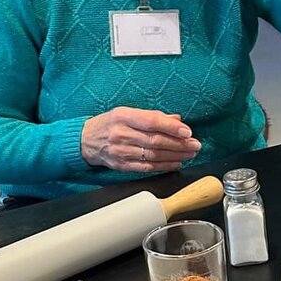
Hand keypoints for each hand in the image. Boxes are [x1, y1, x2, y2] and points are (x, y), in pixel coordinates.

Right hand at [80, 108, 200, 173]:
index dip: (171, 127)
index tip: (187, 131)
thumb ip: (152, 116)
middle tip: (195, 145)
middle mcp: (121, 134)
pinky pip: (147, 167)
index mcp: (123, 116)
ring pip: (153, 156)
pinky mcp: (122, 165)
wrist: (85, 140)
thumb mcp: (127, 112)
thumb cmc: (110, 124)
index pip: (151, 122)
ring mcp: (121, 151)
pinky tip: (176, 163)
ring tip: (190, 153)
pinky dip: (164, 166)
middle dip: (179, 144)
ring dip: (175, 156)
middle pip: (155, 141)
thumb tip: (176, 120)